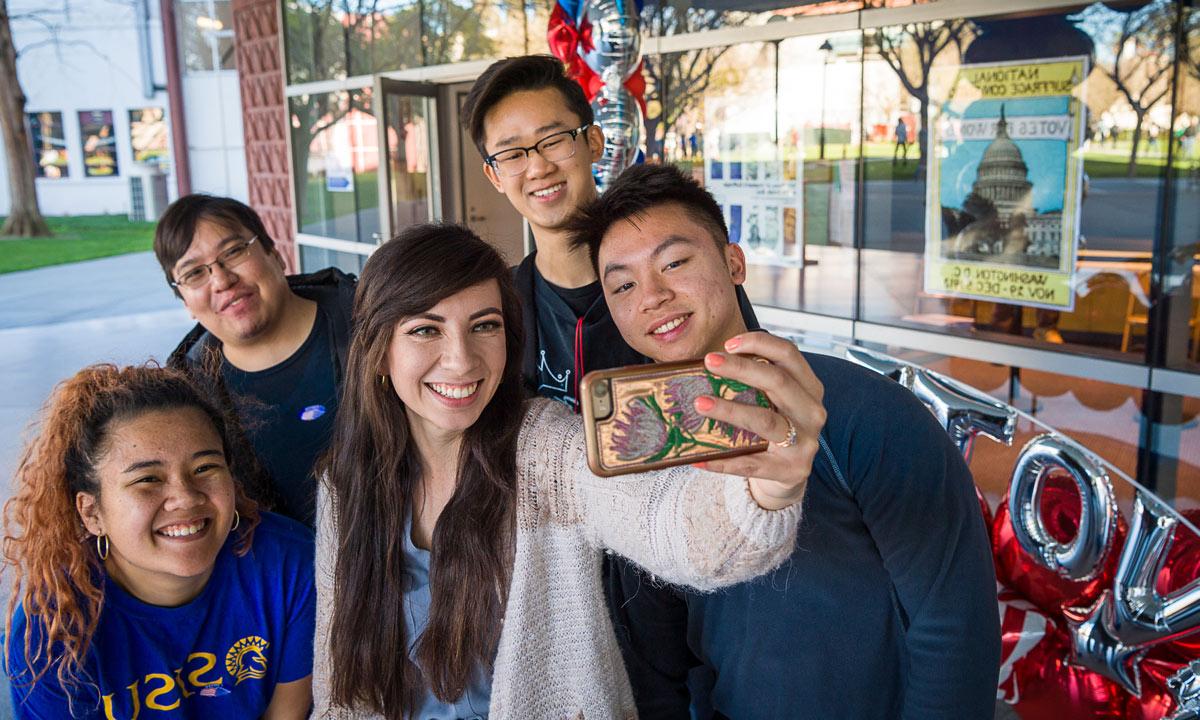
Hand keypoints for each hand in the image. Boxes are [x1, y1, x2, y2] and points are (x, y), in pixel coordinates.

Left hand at [692, 332, 825, 510]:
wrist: (789, 475)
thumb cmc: (775, 427)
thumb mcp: (775, 401)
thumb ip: (757, 382)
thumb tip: (710, 364)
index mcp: (809, 388)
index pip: (789, 354)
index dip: (760, 343)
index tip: (728, 343)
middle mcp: (811, 412)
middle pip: (778, 381)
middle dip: (741, 368)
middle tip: (709, 362)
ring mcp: (805, 443)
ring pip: (765, 421)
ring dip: (729, 410)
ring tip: (699, 403)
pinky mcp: (792, 470)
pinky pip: (751, 464)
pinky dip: (723, 462)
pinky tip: (698, 458)